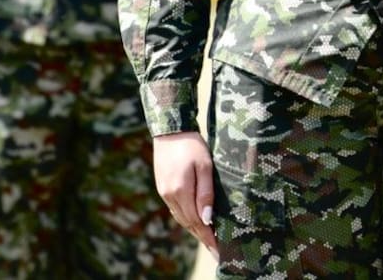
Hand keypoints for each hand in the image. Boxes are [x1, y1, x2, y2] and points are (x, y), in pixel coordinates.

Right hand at [153, 131, 218, 257]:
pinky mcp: (163, 188)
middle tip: (216, 251)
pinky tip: (195, 222)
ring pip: (182, 218)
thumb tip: (207, 218)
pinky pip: (177, 210)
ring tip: (208, 241)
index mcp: (181, 191)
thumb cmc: (192, 146)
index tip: (219, 249)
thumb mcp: (205, 166)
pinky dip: (187, 219)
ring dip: (195, 230)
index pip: (197, 222)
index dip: (208, 237)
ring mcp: (165, 193)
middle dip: (203, 237)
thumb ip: (206, 193)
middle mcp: (171, 196)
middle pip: (189, 223)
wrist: (171, 132)